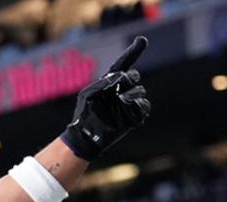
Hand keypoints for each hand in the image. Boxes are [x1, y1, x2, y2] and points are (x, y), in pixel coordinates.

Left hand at [61, 36, 151, 160]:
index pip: (123, 64)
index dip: (133, 52)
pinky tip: (126, 112)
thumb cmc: (83, 115)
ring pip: (140, 91)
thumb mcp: (87, 95)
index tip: (142, 40)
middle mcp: (121, 90)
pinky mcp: (135, 115)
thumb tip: (120, 77)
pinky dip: (136, 107)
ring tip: (119, 102)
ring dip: (131, 95)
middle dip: (129, 79)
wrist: (86, 136)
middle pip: (134, 76)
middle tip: (119, 86)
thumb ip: (102, 83)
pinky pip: (143, 106)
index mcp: (109, 82)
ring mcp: (129, 102)